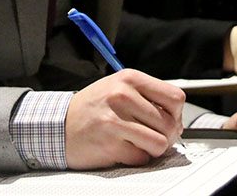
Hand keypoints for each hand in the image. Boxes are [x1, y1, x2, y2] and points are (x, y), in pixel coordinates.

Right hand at [64, 70, 184, 168]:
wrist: (58, 124)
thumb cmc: (93, 107)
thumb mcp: (119, 87)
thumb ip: (148, 97)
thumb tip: (177, 120)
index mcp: (130, 79)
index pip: (176, 97)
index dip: (177, 114)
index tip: (170, 120)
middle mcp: (123, 96)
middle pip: (170, 123)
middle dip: (167, 135)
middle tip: (154, 136)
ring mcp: (116, 120)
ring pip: (160, 143)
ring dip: (153, 148)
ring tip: (140, 143)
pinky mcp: (109, 144)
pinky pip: (141, 157)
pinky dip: (136, 157)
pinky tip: (124, 149)